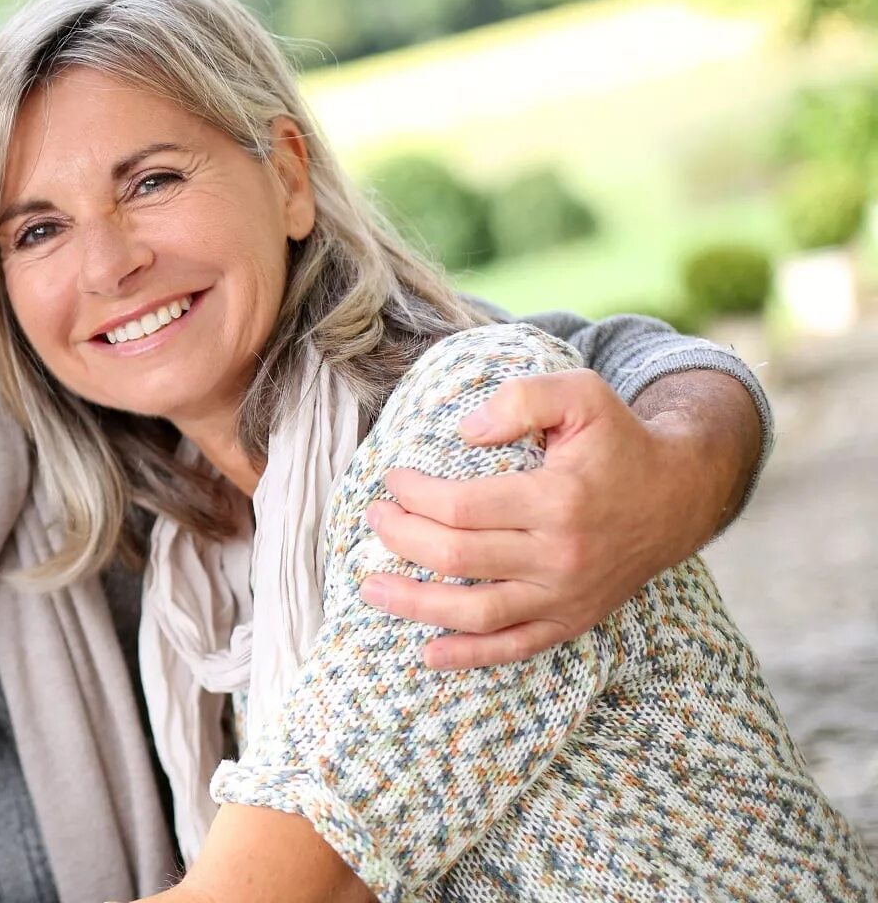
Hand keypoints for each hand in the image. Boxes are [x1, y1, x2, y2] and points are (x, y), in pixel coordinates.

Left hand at [358, 368, 744, 669]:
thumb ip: (520, 399)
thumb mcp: (580, 395)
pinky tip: (428, 653)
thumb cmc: (619, 441)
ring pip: (476, 613)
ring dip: (415, 604)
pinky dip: (469, 656)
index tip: (394, 479)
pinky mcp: (572, 620)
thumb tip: (464, 432)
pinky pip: (515, 648)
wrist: (679, 495)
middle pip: (456, 558)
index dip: (414, 494)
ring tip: (371, 587)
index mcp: (557, 500)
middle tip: (375, 518)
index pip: (461, 507)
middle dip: (401, 538)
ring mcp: (566, 596)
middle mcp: (560, 556)